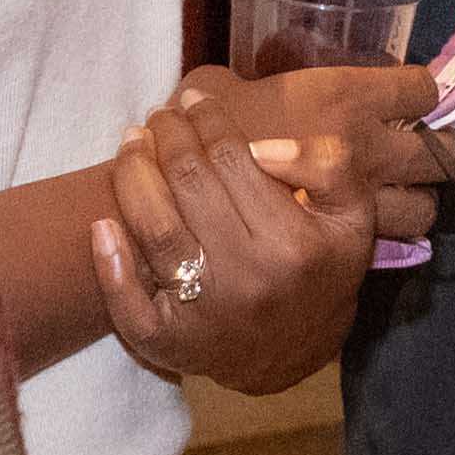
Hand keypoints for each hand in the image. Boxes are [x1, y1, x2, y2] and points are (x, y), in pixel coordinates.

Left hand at [71, 67, 441, 396]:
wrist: (298, 354)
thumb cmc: (321, 269)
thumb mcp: (353, 214)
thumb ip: (329, 164)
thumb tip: (260, 147)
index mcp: (292, 242)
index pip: (234, 159)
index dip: (208, 119)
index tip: (195, 100)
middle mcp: (246, 277)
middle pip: (189, 184)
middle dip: (168, 136)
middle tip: (159, 117)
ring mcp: (203, 314)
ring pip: (155, 229)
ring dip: (133, 176)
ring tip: (131, 144)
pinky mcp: (169, 343)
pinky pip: (129, 304)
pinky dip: (109, 264)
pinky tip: (101, 226)